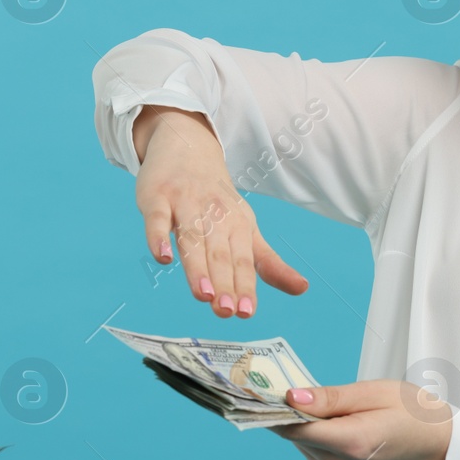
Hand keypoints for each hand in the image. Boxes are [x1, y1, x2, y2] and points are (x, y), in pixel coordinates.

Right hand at [134, 108, 308, 318]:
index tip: (246, 312)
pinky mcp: (158, 197)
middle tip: (226, 311)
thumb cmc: (217, 200)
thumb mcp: (246, 229)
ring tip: (203, 294)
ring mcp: (186, 204)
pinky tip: (162, 257)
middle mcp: (215, 215)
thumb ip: (267, 263)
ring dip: (197, 267)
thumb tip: (302, 289)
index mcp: (239, 225)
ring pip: (192, 238)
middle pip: (219, 253)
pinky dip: (159, 237)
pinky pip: (158, 218)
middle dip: (223, 282)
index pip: (243, 260)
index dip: (245, 286)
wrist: (187, 147)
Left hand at [267, 381, 453, 459]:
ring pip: (298, 441)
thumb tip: (290, 398)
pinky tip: (332, 420)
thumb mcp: (373, 393)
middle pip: (293, 434)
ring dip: (303, 421)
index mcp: (351, 444)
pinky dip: (312, 432)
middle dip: (289, 409)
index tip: (256, 386)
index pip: (293, 428)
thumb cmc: (411, 413)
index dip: (272, 408)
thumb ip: (330, 398)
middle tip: (291, 382)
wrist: (435, 446)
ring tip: (327, 403)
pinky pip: (309, 449)